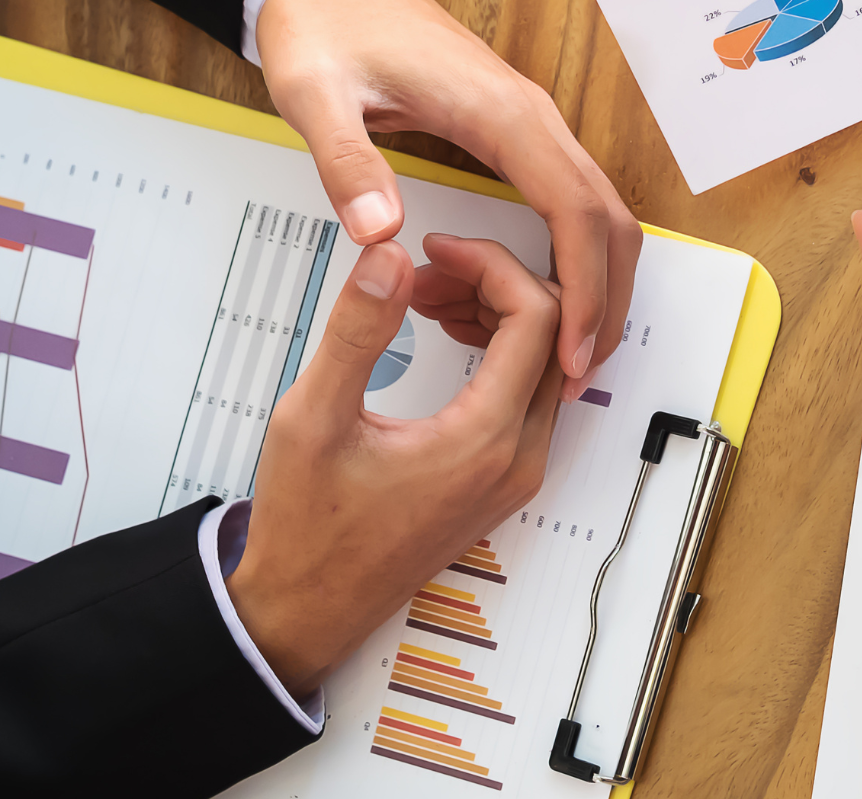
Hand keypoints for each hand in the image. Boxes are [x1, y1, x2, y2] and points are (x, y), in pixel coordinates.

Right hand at [226, 235, 561, 695]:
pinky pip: (528, 393)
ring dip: (497, 314)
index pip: (537, 317)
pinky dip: (497, 349)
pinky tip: (442, 333)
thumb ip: (356, 332)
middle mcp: (518, 459)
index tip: (436, 250)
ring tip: (423, 296)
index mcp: (484, 442)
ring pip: (546, 362)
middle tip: (428, 269)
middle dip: (496, 283)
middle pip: (554, 334)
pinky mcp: (502, 478)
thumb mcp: (311, 419)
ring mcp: (516, 472)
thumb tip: (388, 257)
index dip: (491, 264)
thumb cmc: (307, 530)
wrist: (307, 610)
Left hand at [258, 0, 641, 394]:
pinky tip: (538, 298)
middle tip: (578, 373)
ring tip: (566, 351)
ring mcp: (526, 123)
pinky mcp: (512, 130)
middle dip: (606, 299)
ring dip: (595, 281)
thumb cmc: (325, 23)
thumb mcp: (316, 95)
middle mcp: (529, 117)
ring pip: (596, 211)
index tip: (572, 353)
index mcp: (500, 113)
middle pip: (607, 218)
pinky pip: (567, 200)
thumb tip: (383, 232)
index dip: (584, 290)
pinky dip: (571, 255)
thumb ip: (348, 163)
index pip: (575, 213)